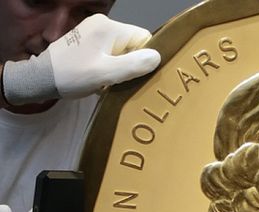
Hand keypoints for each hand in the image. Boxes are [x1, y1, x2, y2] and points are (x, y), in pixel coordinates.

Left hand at [2, 14, 160, 105]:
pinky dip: (109, 66)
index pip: (144, 38)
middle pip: (133, 45)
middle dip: (130, 64)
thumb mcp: (107, 74)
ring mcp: (94, 31)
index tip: (134, 75)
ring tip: (107, 81)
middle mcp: (103, 23)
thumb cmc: (73, 76)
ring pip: (122, 50)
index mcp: (109, 27)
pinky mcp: (87, 41)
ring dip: (119, 68)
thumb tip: (158, 57)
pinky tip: (100, 78)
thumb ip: (134, 65)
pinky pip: (110, 52)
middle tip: (118, 81)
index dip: (144, 58)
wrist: (40, 79)